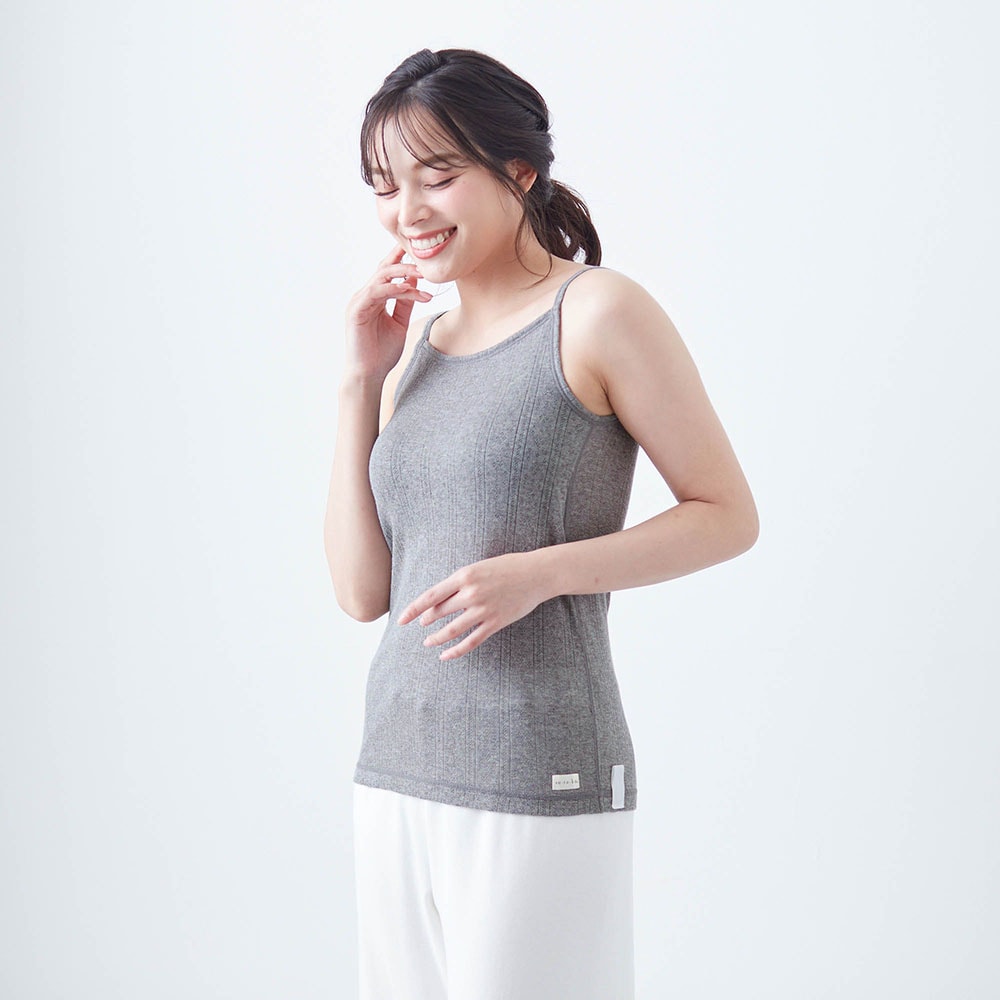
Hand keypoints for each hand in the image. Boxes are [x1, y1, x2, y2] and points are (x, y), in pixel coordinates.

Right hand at [343, 245, 432, 380]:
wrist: (368, 375)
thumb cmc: (381, 353)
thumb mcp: (400, 323)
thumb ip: (405, 303)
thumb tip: (416, 283)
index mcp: (374, 298)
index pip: (387, 272)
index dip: (401, 259)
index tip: (420, 250)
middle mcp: (364, 296)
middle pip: (384, 269)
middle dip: (405, 261)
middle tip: (427, 261)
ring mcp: (358, 302)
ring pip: (381, 277)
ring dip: (404, 274)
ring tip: (424, 274)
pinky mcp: (356, 311)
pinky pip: (376, 292)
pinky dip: (394, 289)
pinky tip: (411, 290)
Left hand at [397, 553, 548, 660]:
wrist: (537, 574)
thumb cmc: (508, 567)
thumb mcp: (479, 567)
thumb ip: (460, 581)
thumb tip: (440, 598)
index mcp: (464, 575)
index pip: (430, 596)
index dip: (413, 609)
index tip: (402, 620)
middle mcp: (471, 593)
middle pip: (439, 612)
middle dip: (427, 620)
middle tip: (422, 624)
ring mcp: (483, 609)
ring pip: (452, 630)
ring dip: (437, 638)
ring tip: (428, 643)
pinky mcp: (495, 622)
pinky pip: (471, 641)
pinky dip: (456, 650)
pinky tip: (446, 655)